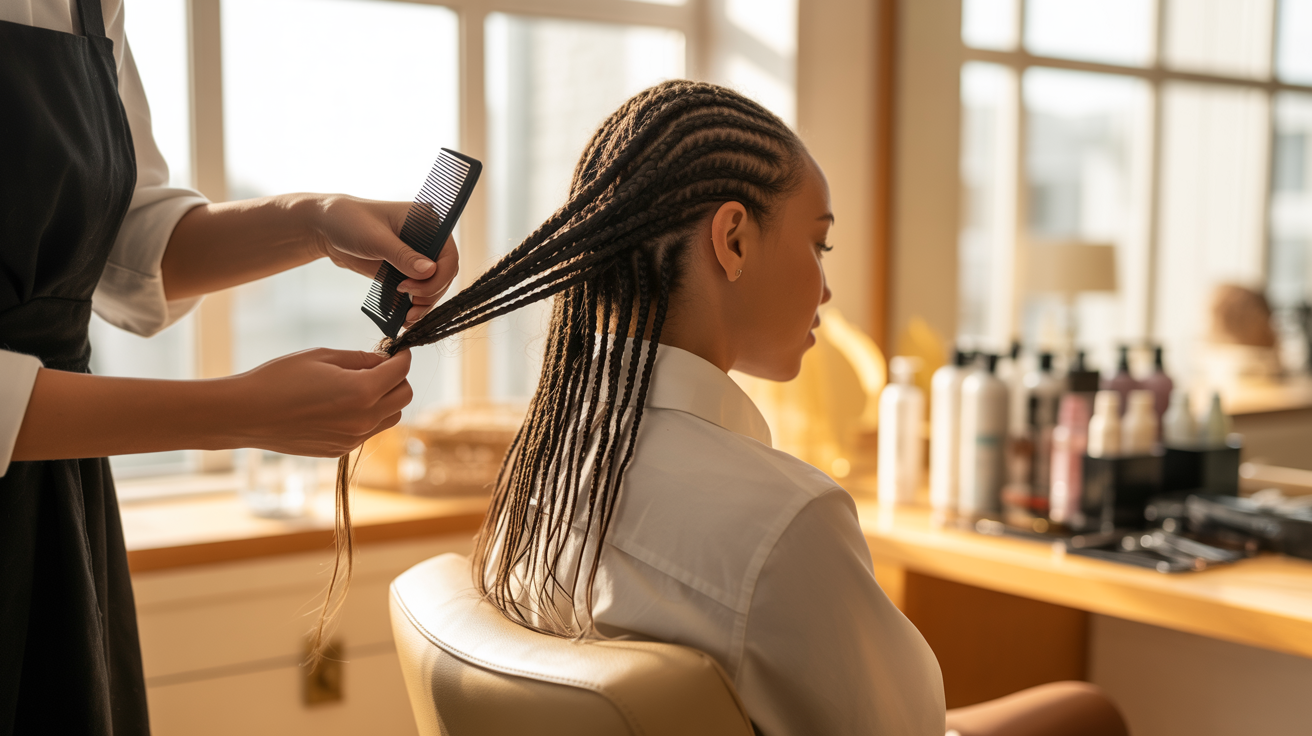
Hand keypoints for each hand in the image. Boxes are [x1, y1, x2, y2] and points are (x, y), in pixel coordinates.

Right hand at [226, 348, 413, 456]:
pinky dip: (365, 416)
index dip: (402, 358)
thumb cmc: (280, 379)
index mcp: (362, 392)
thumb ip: (360, 359)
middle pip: (403, 398)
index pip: (401, 373)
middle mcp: (363, 420)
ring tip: (359, 386)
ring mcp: (352, 439)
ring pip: (389, 418)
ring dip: (384, 400)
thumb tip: (383, 360)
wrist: (246, 415)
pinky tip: (340, 405)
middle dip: (398, 379)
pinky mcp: (340, 451)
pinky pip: (367, 432)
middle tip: (380, 367)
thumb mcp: (322, 356)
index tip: (397, 351)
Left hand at [310, 196, 459, 326]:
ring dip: (423, 305)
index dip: (436, 277)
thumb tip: (430, 271)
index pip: (448, 256)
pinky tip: (402, 317)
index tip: (409, 288)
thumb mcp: (376, 239)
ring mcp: (416, 255)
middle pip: (443, 274)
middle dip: (429, 295)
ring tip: (407, 319)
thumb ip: (403, 256)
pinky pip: (416, 291)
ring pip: (432, 286)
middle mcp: (427, 239)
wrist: (326, 227)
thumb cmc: (350, 221)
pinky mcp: (404, 269)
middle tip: (410, 310)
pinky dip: (412, 305)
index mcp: (428, 222)